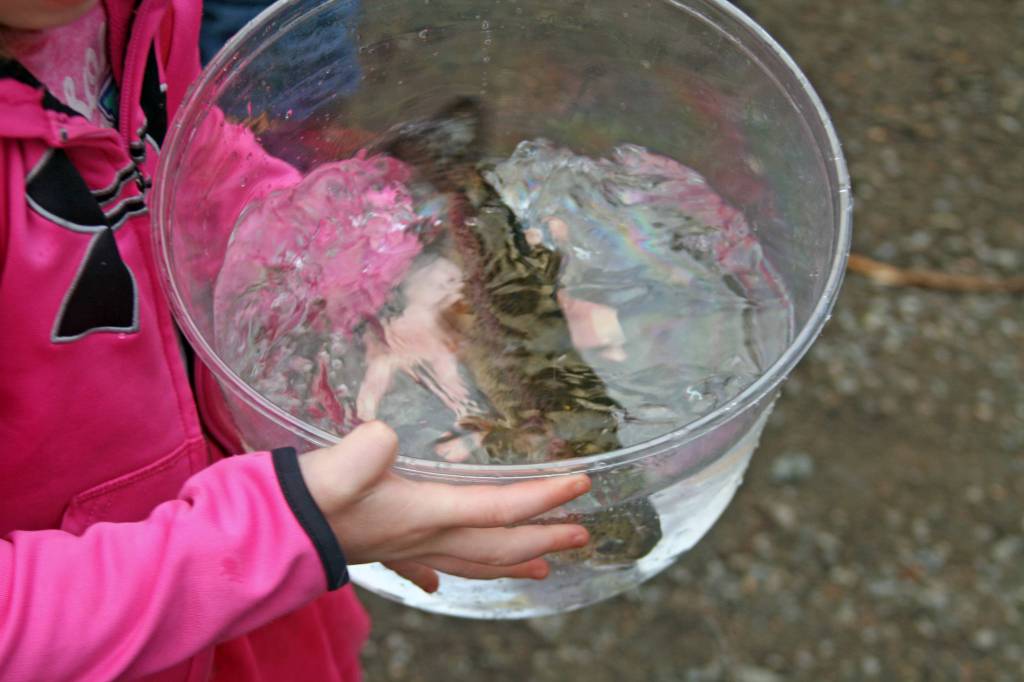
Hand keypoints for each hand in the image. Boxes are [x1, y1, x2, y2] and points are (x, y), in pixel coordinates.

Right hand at [298, 421, 590, 592]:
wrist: (269, 531)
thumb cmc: (305, 498)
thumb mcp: (337, 466)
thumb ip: (365, 449)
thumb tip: (382, 437)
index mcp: (424, 513)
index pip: (499, 508)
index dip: (544, 497)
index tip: (581, 485)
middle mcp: (424, 537)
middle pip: (497, 546)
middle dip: (544, 539)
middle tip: (581, 535)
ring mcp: (405, 547)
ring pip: (471, 562)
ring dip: (511, 564)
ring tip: (543, 568)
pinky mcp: (382, 546)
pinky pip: (426, 565)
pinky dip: (443, 571)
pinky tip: (439, 581)